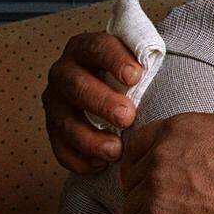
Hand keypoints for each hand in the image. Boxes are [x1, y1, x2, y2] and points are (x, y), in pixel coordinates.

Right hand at [42, 31, 139, 171]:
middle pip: (76, 85)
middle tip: (127, 117)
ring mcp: (56, 103)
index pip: (97, 47)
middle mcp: (65, 73)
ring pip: (64, 121)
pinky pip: (59, 148)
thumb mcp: (140, 60)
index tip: (136, 76)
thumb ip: (149, 56)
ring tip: (116, 151)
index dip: (114, 59)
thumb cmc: (134, 78)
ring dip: (90, 138)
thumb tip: (159, 58)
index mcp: (86, 49)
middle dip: (102, 102)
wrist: (117, 98)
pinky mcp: (54, 130)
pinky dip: (78, 159)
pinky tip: (100, 165)